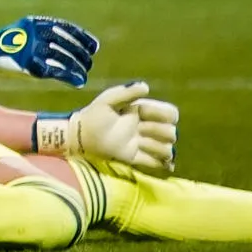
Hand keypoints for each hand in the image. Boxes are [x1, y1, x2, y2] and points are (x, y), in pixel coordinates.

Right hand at [0, 15, 98, 86]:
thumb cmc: (6, 42)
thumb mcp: (24, 31)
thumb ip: (42, 33)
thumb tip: (67, 41)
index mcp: (37, 23)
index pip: (66, 29)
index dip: (82, 38)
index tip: (93, 46)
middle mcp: (37, 34)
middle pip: (67, 44)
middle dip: (81, 54)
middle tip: (88, 62)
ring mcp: (34, 49)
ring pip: (64, 58)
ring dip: (78, 67)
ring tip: (85, 74)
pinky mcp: (31, 64)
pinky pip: (56, 71)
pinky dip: (69, 76)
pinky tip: (78, 82)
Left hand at [35, 81, 178, 172]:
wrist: (80, 136)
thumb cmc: (94, 115)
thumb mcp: (108, 100)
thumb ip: (126, 92)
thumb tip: (146, 87)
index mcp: (142, 112)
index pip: (169, 113)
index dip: (164, 114)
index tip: (151, 114)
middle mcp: (145, 128)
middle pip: (170, 132)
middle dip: (160, 131)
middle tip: (141, 130)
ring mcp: (140, 144)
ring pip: (166, 148)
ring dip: (159, 147)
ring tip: (141, 144)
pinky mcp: (134, 158)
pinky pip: (155, 163)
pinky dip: (162, 163)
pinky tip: (165, 164)